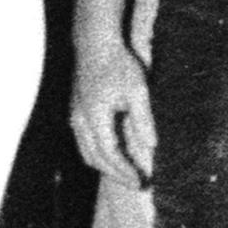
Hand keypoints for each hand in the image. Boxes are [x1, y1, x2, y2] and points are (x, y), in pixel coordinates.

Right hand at [66, 32, 156, 185]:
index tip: (142, 182)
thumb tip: (151, 147)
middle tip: (137, 183)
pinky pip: (85, 142)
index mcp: (95, 117)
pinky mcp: (77, 113)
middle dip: (116, 174)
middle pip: (95, 159)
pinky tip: (116, 153)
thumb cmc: (118, 64)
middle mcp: (80, 121)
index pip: (110, 154)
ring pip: (87, 152)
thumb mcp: (138, 90)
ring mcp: (75, 117)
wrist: (94, 44)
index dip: (125, 171)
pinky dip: (100, 154)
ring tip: (127, 172)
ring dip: (107, 166)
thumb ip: (143, 120)